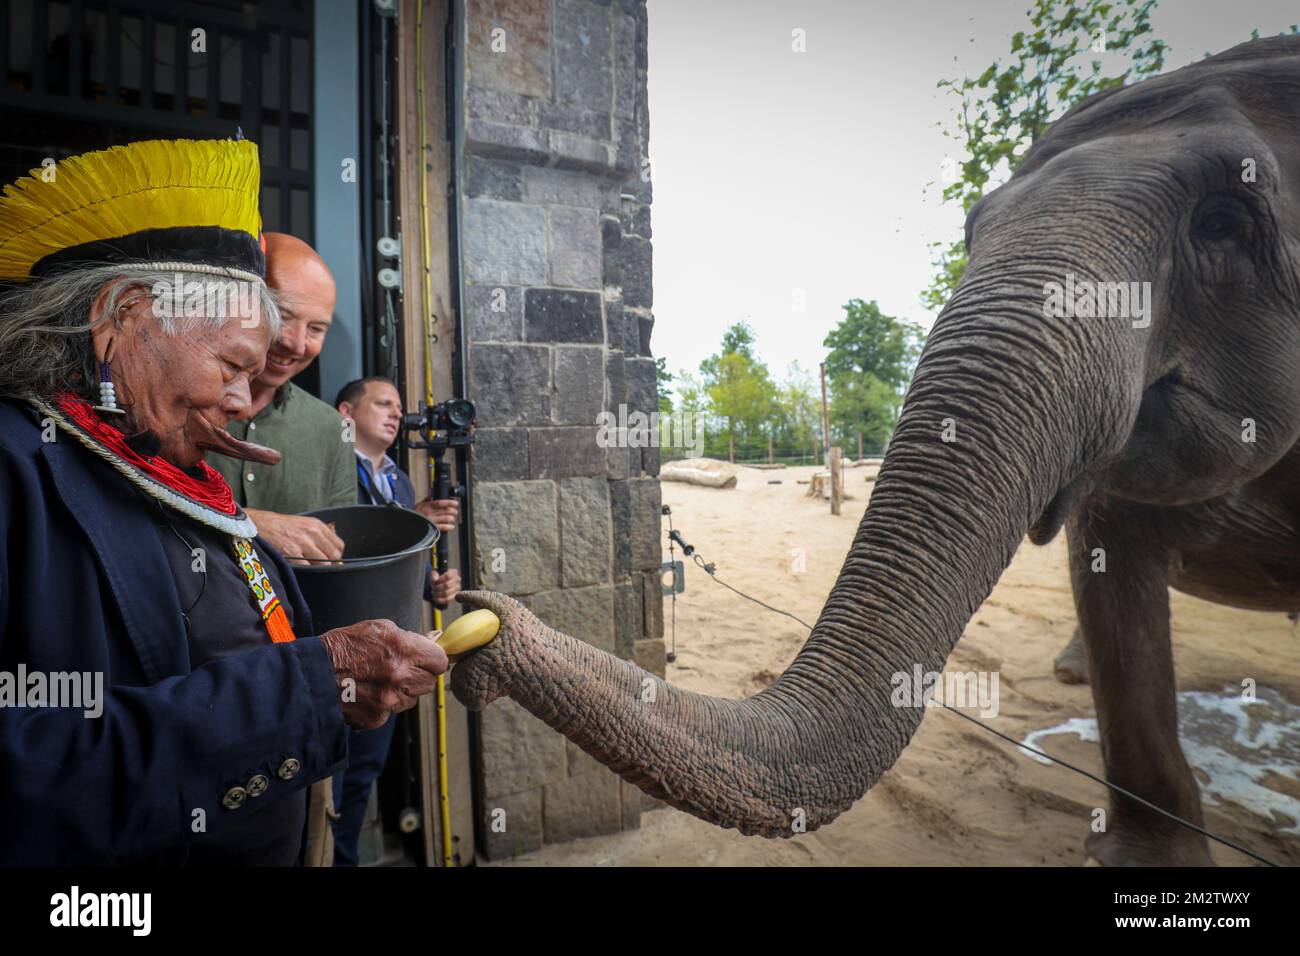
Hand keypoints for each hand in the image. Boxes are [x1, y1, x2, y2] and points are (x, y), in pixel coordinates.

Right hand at [247, 509, 344, 563]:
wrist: (257, 524)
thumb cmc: (279, 527)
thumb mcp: (302, 525)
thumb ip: (317, 537)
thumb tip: (330, 555)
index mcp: (317, 525)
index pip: (339, 546)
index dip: (336, 556)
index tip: (331, 562)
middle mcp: (313, 533)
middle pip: (334, 556)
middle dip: (330, 565)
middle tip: (321, 569)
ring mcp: (303, 543)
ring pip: (323, 564)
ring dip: (319, 570)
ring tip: (311, 571)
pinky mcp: (292, 552)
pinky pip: (308, 568)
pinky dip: (307, 572)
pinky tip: (301, 571)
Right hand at [319, 619, 448, 729]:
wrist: (310, 675)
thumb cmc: (342, 648)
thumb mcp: (376, 629)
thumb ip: (410, 635)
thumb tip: (435, 637)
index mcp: (402, 648)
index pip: (440, 660)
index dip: (433, 659)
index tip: (426, 659)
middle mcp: (399, 675)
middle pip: (430, 682)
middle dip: (420, 676)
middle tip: (400, 670)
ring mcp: (389, 699)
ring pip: (413, 699)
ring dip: (403, 692)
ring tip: (379, 681)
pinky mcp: (377, 717)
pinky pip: (393, 712)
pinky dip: (385, 705)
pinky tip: (368, 694)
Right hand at [415, 497, 458, 532]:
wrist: (408, 523)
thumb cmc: (414, 514)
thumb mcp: (419, 504)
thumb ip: (426, 500)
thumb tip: (430, 494)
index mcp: (428, 505)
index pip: (441, 502)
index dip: (450, 502)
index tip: (456, 503)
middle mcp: (430, 512)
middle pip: (446, 510)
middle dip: (453, 511)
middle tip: (454, 512)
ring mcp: (431, 520)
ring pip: (447, 518)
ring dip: (452, 518)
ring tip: (452, 518)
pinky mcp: (432, 528)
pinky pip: (443, 527)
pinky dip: (449, 527)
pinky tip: (451, 526)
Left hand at [429, 567, 461, 604]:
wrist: (439, 584)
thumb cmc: (437, 578)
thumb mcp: (434, 574)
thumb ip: (433, 575)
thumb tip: (435, 580)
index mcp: (454, 572)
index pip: (448, 576)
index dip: (440, 579)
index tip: (435, 581)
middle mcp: (457, 580)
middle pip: (447, 585)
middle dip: (437, 587)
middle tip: (432, 587)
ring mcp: (457, 589)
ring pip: (446, 593)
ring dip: (437, 593)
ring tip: (433, 592)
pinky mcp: (455, 596)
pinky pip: (447, 600)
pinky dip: (440, 600)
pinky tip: (435, 598)